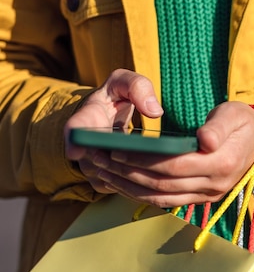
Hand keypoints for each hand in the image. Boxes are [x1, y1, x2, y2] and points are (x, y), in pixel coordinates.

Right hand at [64, 69, 162, 193]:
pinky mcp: (105, 183)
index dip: (75, 141)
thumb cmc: (114, 98)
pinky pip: (122, 188)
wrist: (104, 117)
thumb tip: (155, 111)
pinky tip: (156, 172)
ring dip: (138, 173)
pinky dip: (141, 182)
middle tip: (153, 155)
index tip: (76, 151)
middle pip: (102, 162)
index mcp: (86, 120)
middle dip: (127, 160)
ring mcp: (92, 168)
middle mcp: (84, 149)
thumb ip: (137, 87)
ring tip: (160, 162)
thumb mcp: (122, 83)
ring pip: (115, 178)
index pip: (76, 130)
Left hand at [85, 100, 253, 207]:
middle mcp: (215, 185)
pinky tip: (123, 184)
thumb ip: (219, 126)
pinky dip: (142, 195)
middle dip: (128, 173)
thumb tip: (204, 139)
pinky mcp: (202, 199)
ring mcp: (209, 196)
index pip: (174, 165)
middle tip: (99, 160)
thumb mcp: (235, 114)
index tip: (116, 150)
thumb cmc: (243, 122)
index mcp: (222, 163)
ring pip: (162, 198)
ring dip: (130, 188)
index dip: (143, 160)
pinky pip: (167, 202)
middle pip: (163, 184)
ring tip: (104, 174)